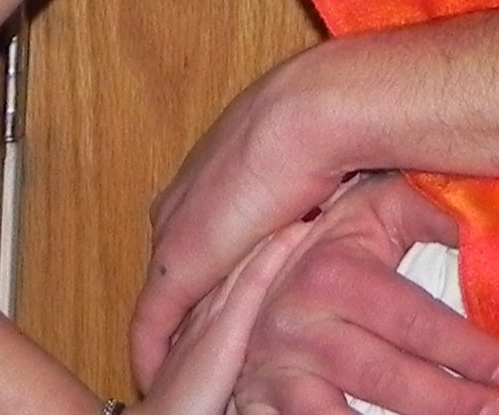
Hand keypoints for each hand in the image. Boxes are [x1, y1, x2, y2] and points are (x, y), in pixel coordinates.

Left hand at [135, 48, 354, 387]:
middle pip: (182, 266)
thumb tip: (347, 192)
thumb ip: (316, 183)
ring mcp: (174, 235)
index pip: (203, 233)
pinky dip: (152, 356)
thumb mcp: (319, 159)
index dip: (216, 267)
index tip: (226, 296)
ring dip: (180, 330)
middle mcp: (182, 204)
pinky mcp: (175, 269)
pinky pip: (151, 328)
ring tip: (187, 365)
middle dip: (194, 302)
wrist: (313, 116)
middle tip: (206, 338)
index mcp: (212, 175)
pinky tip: (157, 381)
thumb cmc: (328, 126)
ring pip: (167, 298)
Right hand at [231, 174, 498, 414]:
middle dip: (448, 400)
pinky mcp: (259, 405)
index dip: (464, 348)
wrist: (259, 273)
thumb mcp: (379, 210)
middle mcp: (297, 325)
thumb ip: (430, 213)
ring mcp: (274, 372)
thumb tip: (486, 228)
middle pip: (384, 377)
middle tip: (496, 409)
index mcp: (331, 274)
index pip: (411, 320)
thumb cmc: (338, 243)